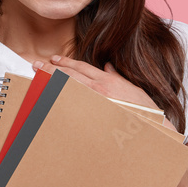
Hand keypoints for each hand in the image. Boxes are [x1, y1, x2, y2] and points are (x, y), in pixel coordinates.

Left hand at [33, 55, 159, 111]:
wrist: (150, 126)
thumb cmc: (143, 109)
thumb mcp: (131, 88)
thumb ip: (117, 77)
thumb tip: (109, 67)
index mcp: (107, 81)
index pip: (81, 67)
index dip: (65, 62)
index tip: (54, 60)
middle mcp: (99, 89)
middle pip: (69, 75)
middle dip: (51, 69)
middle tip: (36, 65)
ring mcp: (94, 101)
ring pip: (67, 87)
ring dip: (50, 81)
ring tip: (37, 76)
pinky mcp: (92, 115)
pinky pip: (71, 104)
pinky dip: (58, 98)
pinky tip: (47, 95)